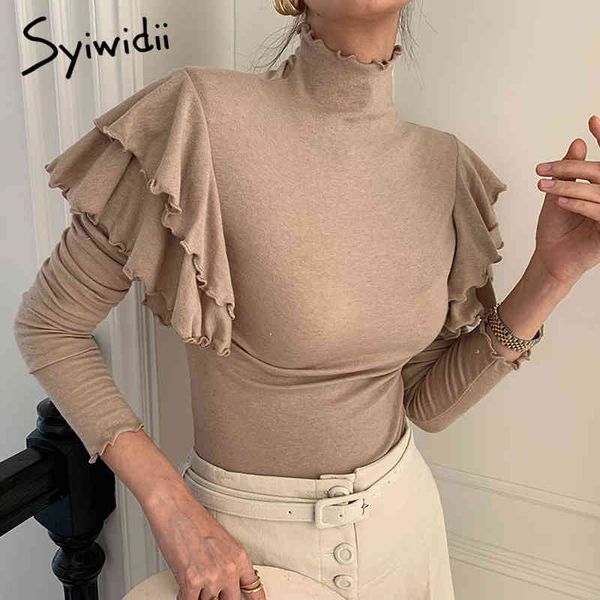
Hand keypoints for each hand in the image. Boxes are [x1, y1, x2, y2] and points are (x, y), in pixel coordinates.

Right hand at [142, 483, 267, 599]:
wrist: (175, 509)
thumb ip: (227, 563)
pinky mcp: (191, 581)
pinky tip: (183, 586)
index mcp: (239, 556)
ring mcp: (211, 577)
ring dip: (198, 594)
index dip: (255, 599)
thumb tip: (226, 581)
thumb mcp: (221, 541)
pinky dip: (184, 596)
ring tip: (192, 576)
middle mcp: (228, 569)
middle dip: (220, 597)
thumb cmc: (193, 520)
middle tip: (210, 586)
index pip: (253, 587)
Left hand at [534, 114, 599, 285]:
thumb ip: (568, 171)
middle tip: (545, 168)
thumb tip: (578, 142)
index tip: (592, 120)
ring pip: (598, 192)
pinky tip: (561, 202)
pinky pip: (599, 212)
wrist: (550, 258)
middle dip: (572, 167)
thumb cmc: (556, 227)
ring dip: (569, 187)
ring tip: (545, 186)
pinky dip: (579, 205)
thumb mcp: (558, 194)